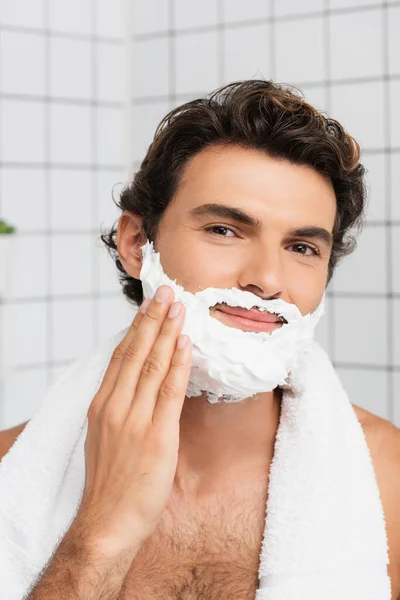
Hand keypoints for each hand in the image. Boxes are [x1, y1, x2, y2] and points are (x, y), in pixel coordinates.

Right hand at [74, 285, 191, 558]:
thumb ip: (120, 407)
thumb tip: (139, 382)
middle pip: (136, 352)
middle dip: (153, 318)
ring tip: (179, 307)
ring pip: (153, 364)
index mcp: (102, 405)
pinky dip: (178, 363)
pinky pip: (170, 390)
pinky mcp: (157, 434)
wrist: (107, 521)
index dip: (136, 327)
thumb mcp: (105, 437)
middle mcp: (115, 406)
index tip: (148, 305)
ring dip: (168, 332)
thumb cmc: (110, 482)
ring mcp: (135, 419)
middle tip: (166, 291)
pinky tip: (185, 342)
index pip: (121, 356)